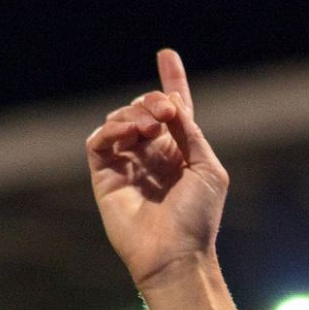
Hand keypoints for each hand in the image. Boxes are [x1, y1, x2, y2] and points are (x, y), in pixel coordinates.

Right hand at [87, 49, 229, 293]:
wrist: (176, 254)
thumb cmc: (199, 218)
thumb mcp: (207, 168)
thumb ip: (191, 132)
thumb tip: (173, 103)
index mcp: (181, 156)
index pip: (173, 113)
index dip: (172, 82)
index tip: (167, 55)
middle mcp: (153, 157)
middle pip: (145, 109)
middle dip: (154, 101)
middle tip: (166, 111)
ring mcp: (128, 165)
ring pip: (121, 119)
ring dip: (136, 113)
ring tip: (150, 126)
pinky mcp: (105, 176)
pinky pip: (100, 140)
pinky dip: (113, 128)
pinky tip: (130, 133)